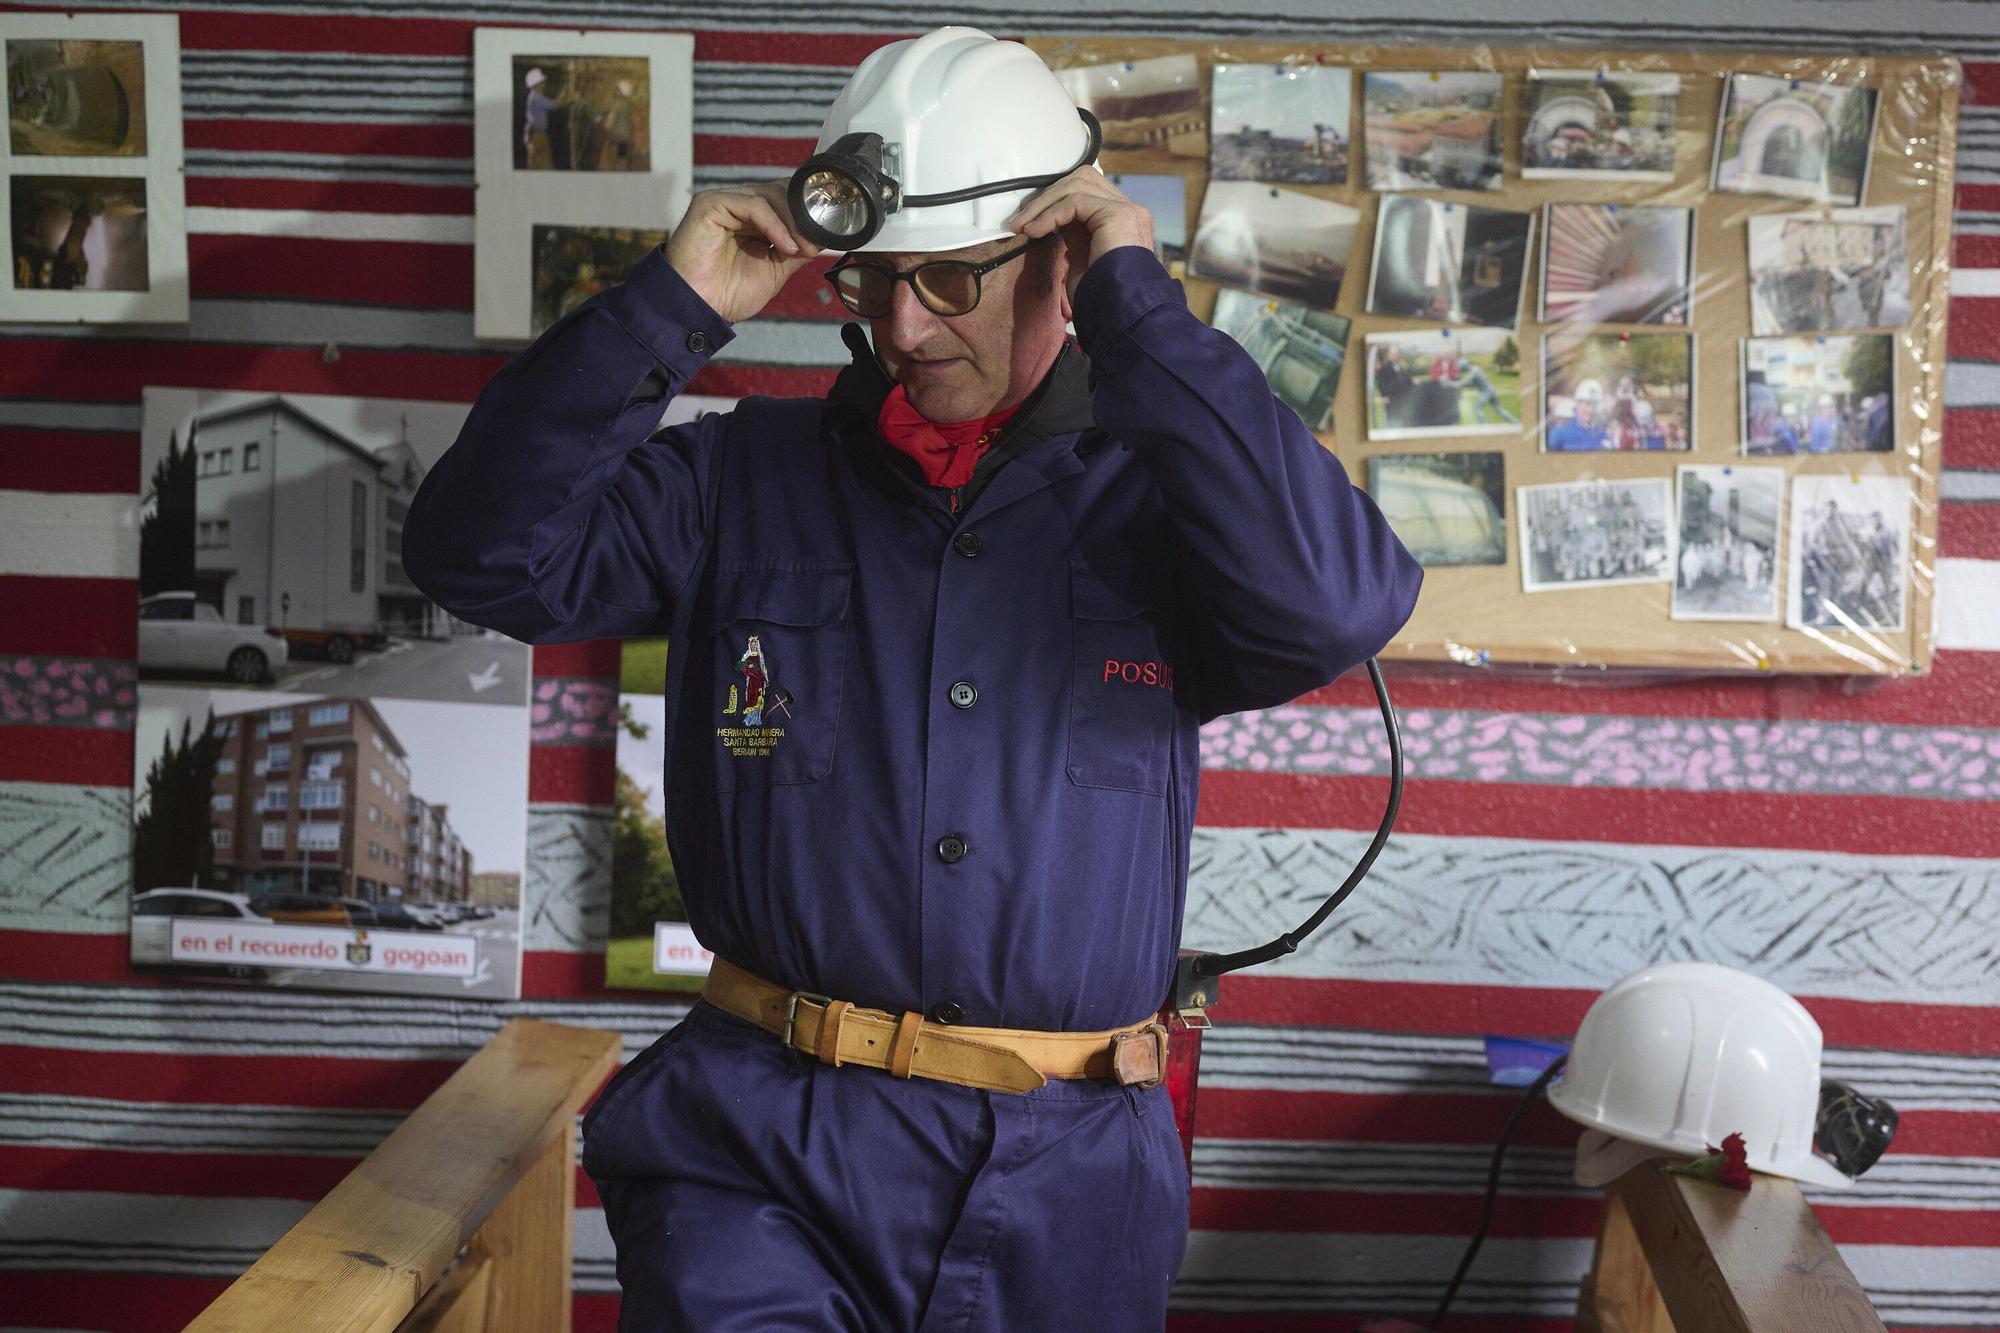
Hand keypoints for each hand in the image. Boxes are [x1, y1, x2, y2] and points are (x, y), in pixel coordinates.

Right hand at [663, 181, 822, 324]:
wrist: (700, 310)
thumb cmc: (728, 293)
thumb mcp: (774, 270)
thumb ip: (795, 251)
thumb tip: (820, 239)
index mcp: (750, 218)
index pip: (784, 198)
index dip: (806, 213)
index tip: (826, 236)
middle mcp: (737, 206)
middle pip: (780, 192)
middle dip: (802, 217)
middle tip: (814, 243)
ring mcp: (723, 202)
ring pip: (769, 195)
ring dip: (791, 222)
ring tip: (800, 248)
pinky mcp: (711, 204)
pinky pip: (751, 204)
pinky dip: (773, 223)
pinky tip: (783, 244)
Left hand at [1004, 167, 1153, 302]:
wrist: (1119, 315)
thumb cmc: (1101, 298)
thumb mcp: (1082, 257)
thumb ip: (1074, 232)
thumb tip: (1053, 216)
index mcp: (1123, 220)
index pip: (1087, 191)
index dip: (1055, 200)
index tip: (1029, 221)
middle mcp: (1129, 210)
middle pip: (1082, 179)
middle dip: (1047, 197)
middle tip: (1021, 220)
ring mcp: (1127, 210)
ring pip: (1076, 185)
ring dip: (1043, 204)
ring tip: (1023, 226)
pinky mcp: (1118, 214)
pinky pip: (1075, 201)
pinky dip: (1050, 214)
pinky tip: (1035, 231)